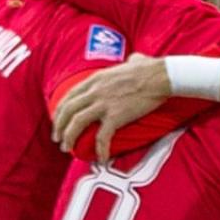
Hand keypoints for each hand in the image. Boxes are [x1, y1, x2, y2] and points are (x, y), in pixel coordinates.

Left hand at [51, 59, 172, 159]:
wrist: (160, 76)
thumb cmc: (151, 68)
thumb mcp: (133, 61)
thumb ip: (129, 61)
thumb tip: (136, 60)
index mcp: (95, 79)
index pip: (69, 96)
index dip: (60, 111)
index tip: (58, 122)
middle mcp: (94, 91)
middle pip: (67, 110)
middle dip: (59, 127)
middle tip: (58, 140)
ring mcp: (103, 104)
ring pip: (76, 123)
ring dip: (69, 138)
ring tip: (68, 149)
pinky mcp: (116, 116)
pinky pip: (102, 137)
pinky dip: (99, 150)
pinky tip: (101, 159)